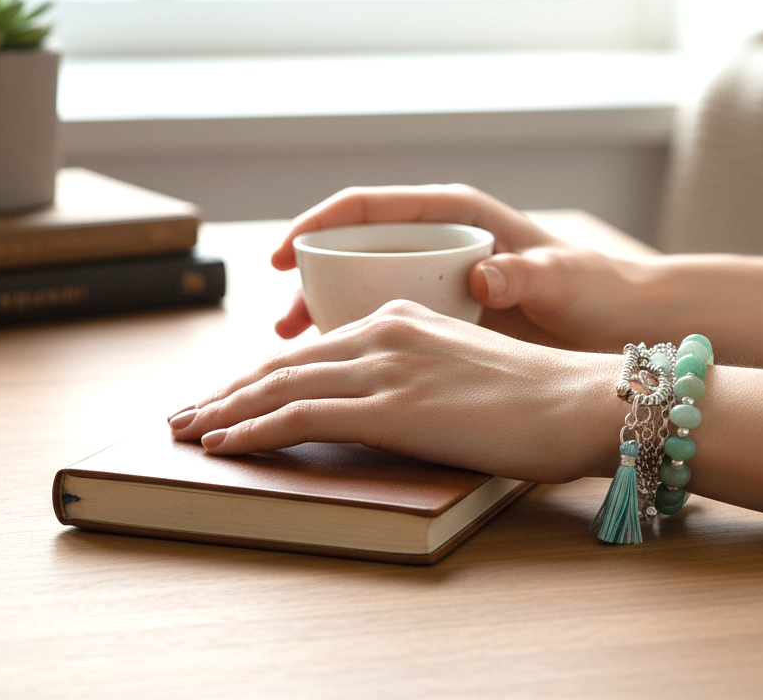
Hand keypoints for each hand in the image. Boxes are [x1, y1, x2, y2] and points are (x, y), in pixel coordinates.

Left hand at [170, 301, 623, 483]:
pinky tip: (223, 444)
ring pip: (280, 384)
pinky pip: (299, 415)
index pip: (314, 348)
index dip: (263, 373)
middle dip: (227, 390)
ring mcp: (385, 367)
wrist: (577, 400)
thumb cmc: (537, 397)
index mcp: (404, 317)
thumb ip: (419, 375)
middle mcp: (385, 331)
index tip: (229, 395)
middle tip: (185, 414)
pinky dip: (252, 430)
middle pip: (284, 362)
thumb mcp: (466, 370)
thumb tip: (390, 405)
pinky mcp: (389, 407)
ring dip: (224, 410)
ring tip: (187, 430)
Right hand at [270, 183, 647, 351]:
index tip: (283, 255)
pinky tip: (333, 376)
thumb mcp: (565, 281)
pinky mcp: (444, 316)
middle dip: (306, 286)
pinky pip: (386, 323)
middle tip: (277, 329)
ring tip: (288, 358)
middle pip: (352, 252)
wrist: (625, 325)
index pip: (368, 207)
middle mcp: (439, 241)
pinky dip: (355, 344)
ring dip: (323, 321)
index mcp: (457, 214)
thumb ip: (527, 274)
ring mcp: (438, 279)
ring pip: (361, 290)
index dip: (316, 224)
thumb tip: (485, 277)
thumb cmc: (598, 292)